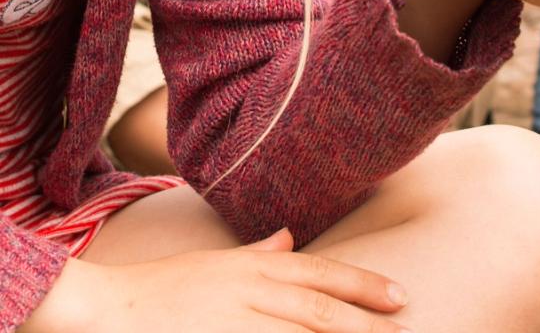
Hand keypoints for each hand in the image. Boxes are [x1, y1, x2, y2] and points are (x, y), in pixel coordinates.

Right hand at [23, 229, 409, 332]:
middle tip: (405, 327)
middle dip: (366, 321)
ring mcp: (234, 323)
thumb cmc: (168, 286)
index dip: (362, 284)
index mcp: (253, 267)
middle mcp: (250, 291)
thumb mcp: (218, 262)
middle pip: (320, 309)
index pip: (320, 274)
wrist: (111, 307)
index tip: (399, 296)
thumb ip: (257, 254)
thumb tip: (290, 238)